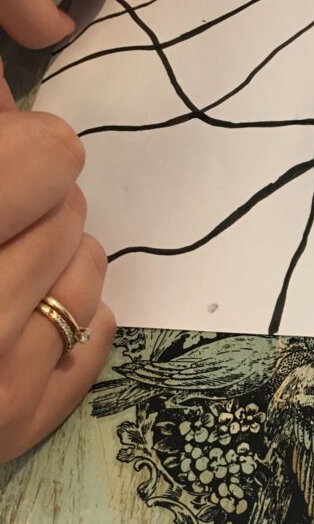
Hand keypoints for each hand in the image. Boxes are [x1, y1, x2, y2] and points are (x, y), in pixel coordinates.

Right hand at [0, 61, 114, 460]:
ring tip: (3, 263)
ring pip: (89, 265)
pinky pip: (95, 331)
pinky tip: (21, 311)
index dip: (24, 147)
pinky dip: (69, 311)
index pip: (48, 157)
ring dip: (56, 253)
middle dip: (35, 201)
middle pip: (69, 208)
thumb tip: (13, 98)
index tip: (5, 155)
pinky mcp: (18, 424)